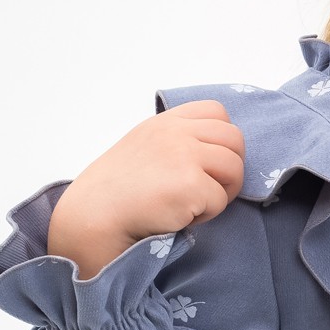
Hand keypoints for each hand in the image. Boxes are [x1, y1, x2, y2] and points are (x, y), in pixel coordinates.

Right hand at [48, 99, 246, 276]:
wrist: (94, 218)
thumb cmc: (117, 191)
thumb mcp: (144, 147)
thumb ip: (176, 140)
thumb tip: (217, 152)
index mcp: (165, 122)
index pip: (217, 112)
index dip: (221, 140)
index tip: (206, 163)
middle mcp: (175, 132)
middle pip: (235, 139)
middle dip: (230, 167)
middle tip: (208, 190)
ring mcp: (183, 155)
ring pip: (235, 168)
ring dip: (222, 191)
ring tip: (194, 204)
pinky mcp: (190, 184)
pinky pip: (221, 200)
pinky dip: (206, 214)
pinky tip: (179, 216)